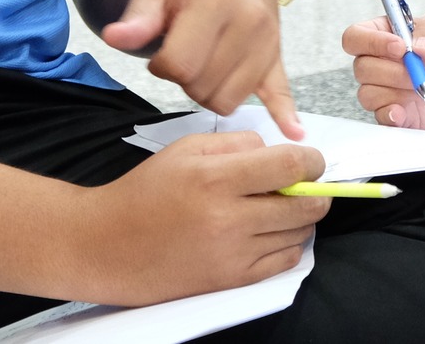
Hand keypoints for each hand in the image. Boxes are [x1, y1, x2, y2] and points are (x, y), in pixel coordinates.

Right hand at [73, 131, 327, 304]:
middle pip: (304, 205)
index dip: (313, 161)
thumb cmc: (147, 192)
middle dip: (315, 191)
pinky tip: (269, 232)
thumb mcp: (186, 148)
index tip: (314, 161)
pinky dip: (288, 244)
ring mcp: (233, 254)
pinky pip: (285, 262)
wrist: (110, 246)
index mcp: (215, 178)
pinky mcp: (233, 280)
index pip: (289, 166)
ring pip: (298, 234)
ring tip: (279, 207)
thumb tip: (274, 152)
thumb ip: (235, 143)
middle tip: (304, 184)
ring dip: (301, 218)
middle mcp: (229, 219)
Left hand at [102, 0, 301, 137]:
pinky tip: (293, 132)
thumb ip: (137, 19)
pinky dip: (285, 113)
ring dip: (209, 92)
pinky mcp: (277, 56)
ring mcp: (267, 41)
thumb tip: (114, 38)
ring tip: (203, 64)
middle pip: (204, 87)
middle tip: (182, 55)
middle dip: (184, 80)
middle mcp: (248, 21)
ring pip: (230, 100)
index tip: (161, 53)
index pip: (181, 65)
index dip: (162, 67)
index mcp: (214, 1)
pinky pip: (281, 92)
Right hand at [343, 4, 424, 130]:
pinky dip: (391, 115)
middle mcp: (379, 62)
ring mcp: (386, 89)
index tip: (400, 48)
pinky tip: (405, 111)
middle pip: (361, 68)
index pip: (355, 37)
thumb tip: (416, 47)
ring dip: (397, 91)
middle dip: (393, 71)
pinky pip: (380, 117)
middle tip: (422, 69)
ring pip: (368, 94)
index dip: (371, 42)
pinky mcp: (397, 112)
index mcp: (383, 34)